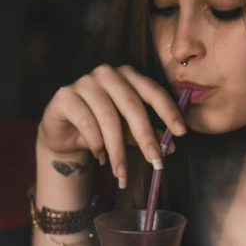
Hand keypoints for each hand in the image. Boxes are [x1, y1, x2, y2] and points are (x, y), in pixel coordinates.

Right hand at [37, 64, 186, 184]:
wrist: (64, 133)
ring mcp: (85, 82)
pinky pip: (87, 121)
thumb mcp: (128, 131)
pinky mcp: (65, 95)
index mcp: (128, 75)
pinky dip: (97, 143)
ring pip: (109, 117)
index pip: (153, 91)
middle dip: (145, 136)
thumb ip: (148, 133)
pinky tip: (100, 157)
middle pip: (132, 105)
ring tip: (122, 171)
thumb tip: (170, 147)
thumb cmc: (101, 127)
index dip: (168, 111)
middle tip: (155, 161)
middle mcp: (107, 73)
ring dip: (118, 149)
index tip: (181, 133)